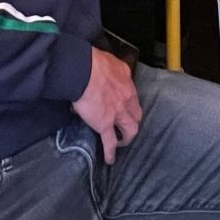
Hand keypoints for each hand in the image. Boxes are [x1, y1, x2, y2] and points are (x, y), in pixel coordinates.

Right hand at [72, 48, 141, 163]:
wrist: (83, 71)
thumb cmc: (91, 62)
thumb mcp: (109, 61)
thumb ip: (111, 68)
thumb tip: (105, 70)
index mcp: (126, 81)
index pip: (132, 94)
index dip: (129, 102)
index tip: (124, 105)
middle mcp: (127, 98)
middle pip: (136, 113)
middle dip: (133, 120)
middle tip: (126, 124)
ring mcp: (117, 113)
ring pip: (130, 130)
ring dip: (127, 137)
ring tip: (122, 142)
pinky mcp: (105, 124)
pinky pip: (110, 142)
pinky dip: (111, 152)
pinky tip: (110, 159)